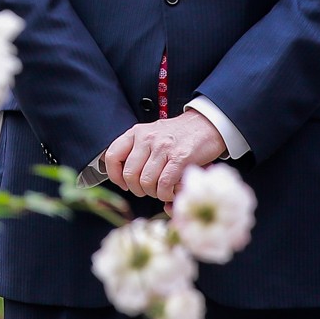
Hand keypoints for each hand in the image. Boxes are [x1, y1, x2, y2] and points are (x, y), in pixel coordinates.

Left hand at [102, 112, 226, 202]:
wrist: (207, 124)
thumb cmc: (179, 135)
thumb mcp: (152, 135)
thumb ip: (137, 151)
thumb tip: (124, 179)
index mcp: (136, 132)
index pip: (112, 156)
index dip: (115, 176)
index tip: (124, 184)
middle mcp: (147, 138)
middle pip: (130, 175)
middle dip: (138, 189)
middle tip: (148, 190)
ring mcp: (163, 147)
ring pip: (146, 182)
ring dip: (154, 193)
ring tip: (162, 190)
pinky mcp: (180, 157)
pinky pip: (164, 184)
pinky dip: (166, 194)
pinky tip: (171, 191)